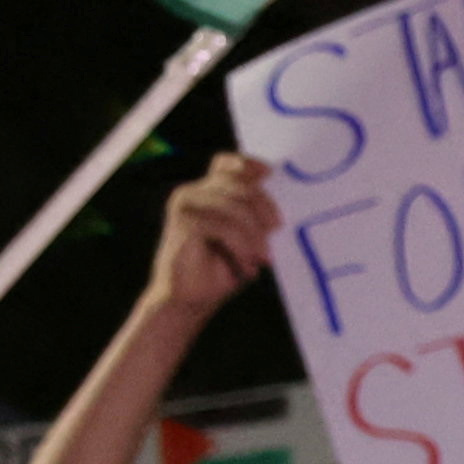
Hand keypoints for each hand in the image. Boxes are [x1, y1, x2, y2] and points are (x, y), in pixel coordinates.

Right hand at [140, 155, 277, 326]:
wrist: (185, 300)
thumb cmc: (218, 270)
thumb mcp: (243, 238)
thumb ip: (252, 216)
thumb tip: (280, 207)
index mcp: (205, 192)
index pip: (226, 164)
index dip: (248, 164)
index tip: (271, 175)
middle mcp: (191, 192)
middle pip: (239, 184)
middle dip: (264, 206)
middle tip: (277, 230)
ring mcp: (185, 205)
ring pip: (234, 206)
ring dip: (255, 234)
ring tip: (264, 258)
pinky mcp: (184, 222)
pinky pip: (224, 226)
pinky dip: (242, 246)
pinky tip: (248, 264)